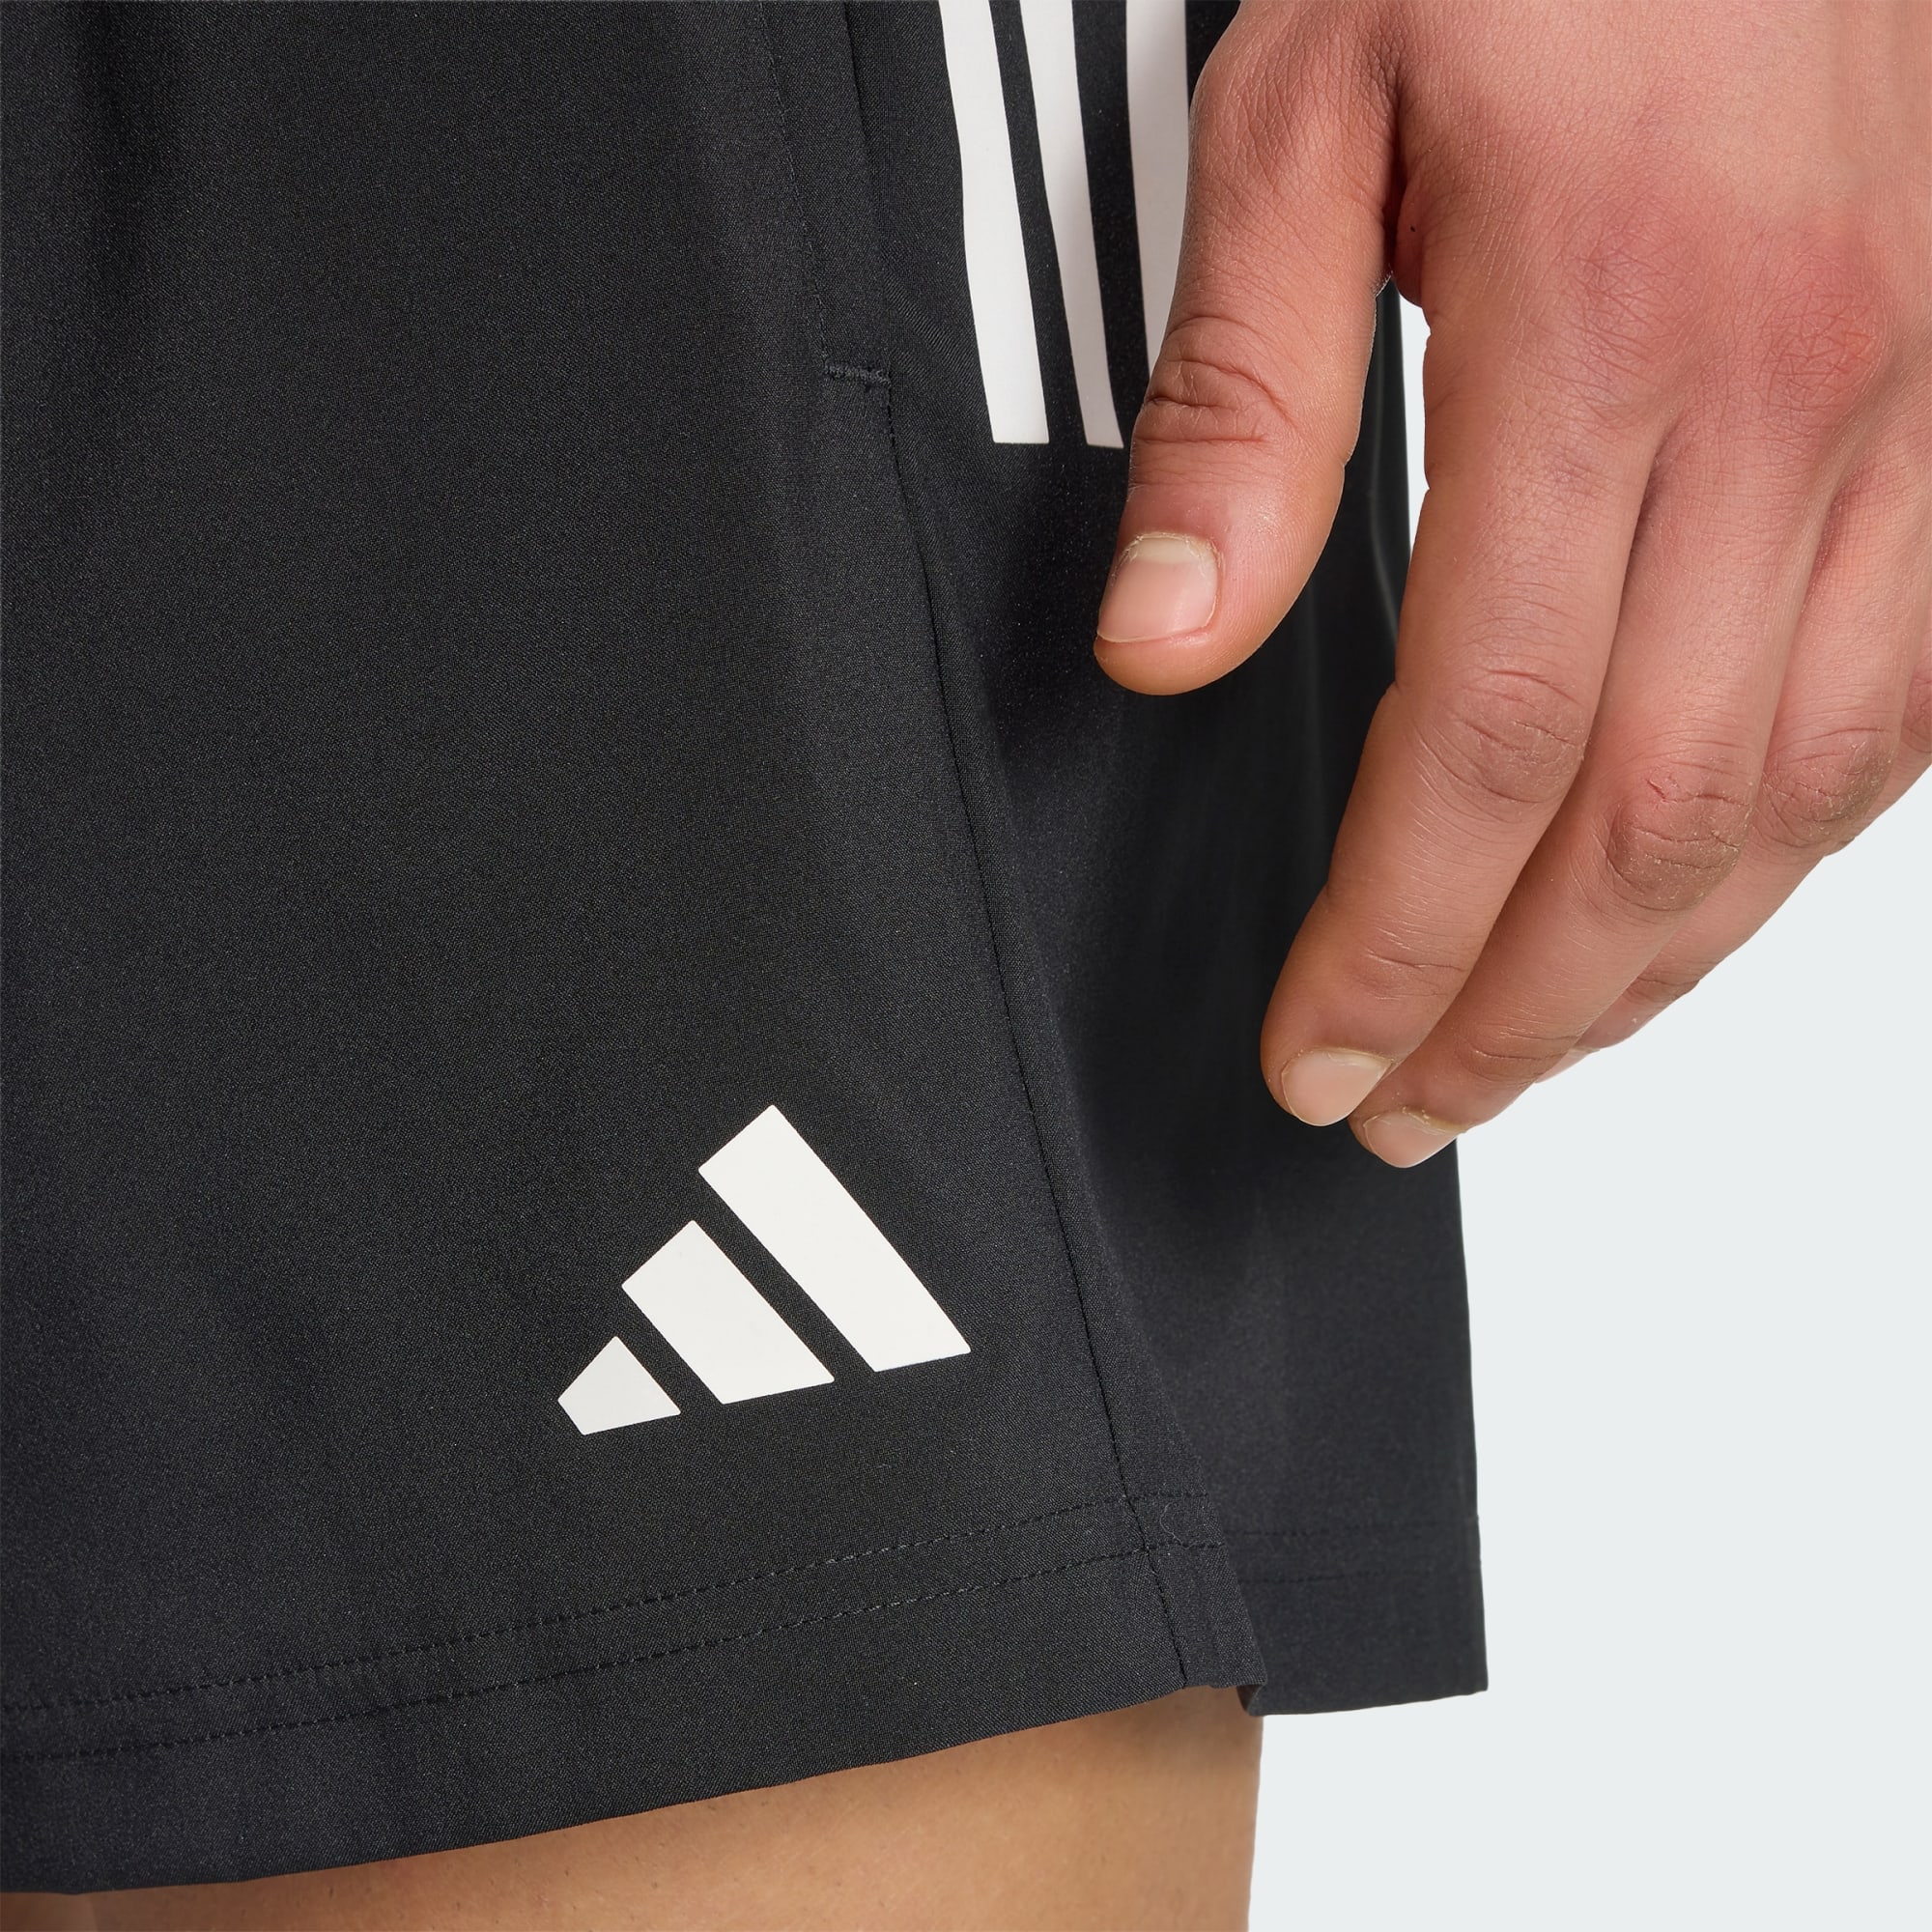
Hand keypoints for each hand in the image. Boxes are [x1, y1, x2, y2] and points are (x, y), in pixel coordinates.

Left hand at [1094, 0, 1931, 1165]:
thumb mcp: (1306, 109)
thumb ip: (1240, 394)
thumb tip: (1167, 639)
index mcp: (1603, 332)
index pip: (1480, 740)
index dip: (1395, 936)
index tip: (1318, 1045)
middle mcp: (1796, 401)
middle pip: (1646, 817)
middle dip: (1513, 1006)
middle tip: (1405, 1104)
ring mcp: (1916, 420)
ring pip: (1795, 796)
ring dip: (1652, 969)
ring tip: (1525, 1059)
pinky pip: (1903, 702)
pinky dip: (1787, 846)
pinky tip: (1689, 909)